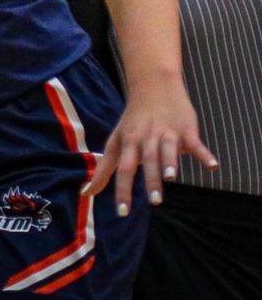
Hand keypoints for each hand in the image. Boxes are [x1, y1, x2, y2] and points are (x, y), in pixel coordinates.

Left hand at [82, 77, 216, 214]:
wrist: (154, 86)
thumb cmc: (133, 121)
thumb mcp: (116, 141)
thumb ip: (104, 169)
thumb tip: (86, 193)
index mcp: (129, 142)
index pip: (124, 169)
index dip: (122, 190)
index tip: (122, 213)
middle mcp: (146, 137)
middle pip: (147, 159)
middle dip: (150, 179)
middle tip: (154, 202)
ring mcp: (167, 132)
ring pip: (167, 149)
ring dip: (170, 163)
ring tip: (171, 179)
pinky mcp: (186, 129)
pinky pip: (195, 143)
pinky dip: (204, 154)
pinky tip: (212, 166)